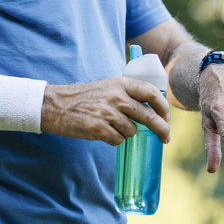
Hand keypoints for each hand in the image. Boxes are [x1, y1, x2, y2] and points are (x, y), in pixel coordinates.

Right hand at [41, 77, 170, 145]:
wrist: (56, 105)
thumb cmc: (83, 97)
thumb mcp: (107, 86)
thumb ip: (126, 93)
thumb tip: (152, 107)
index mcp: (119, 83)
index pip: (150, 92)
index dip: (163, 106)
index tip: (167, 116)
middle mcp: (115, 96)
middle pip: (148, 115)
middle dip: (161, 129)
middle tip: (165, 137)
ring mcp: (107, 113)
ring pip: (132, 130)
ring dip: (126, 133)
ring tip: (111, 126)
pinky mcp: (98, 128)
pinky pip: (118, 140)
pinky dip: (114, 139)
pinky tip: (103, 132)